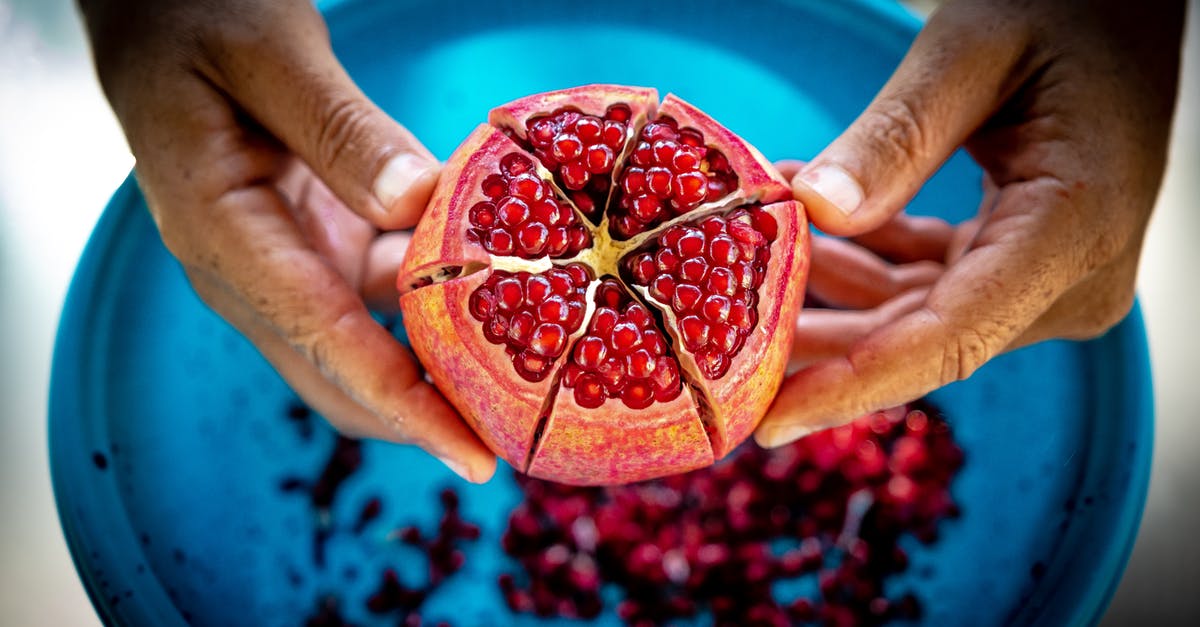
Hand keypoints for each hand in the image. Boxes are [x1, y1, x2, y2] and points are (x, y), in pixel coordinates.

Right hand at [80, 0, 496, 480]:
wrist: (158, 21)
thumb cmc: (197, 23)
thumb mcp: (270, 56)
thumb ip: (341, 131)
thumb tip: (421, 201)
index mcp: (222, 235)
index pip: (322, 340)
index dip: (403, 405)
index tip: (473, 455)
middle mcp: (249, 270)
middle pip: (343, 374)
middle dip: (427, 416)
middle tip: (520, 432)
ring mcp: (284, 263)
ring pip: (370, 342)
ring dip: (440, 362)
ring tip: (528, 374)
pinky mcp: (317, 245)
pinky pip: (383, 292)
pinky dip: (439, 297)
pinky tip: (502, 286)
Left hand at [756, 0, 1183, 446]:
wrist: (1129, 16)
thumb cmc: (1067, 15)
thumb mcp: (973, 55)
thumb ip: (897, 137)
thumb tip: (815, 212)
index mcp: (1072, 231)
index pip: (951, 340)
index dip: (854, 386)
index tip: (771, 420)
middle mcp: (1070, 279)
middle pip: (920, 339)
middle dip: (815, 343)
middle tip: (716, 346)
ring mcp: (1049, 279)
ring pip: (913, 316)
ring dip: (827, 291)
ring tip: (742, 262)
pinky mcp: (1023, 266)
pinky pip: (927, 283)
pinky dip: (862, 257)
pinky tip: (801, 226)